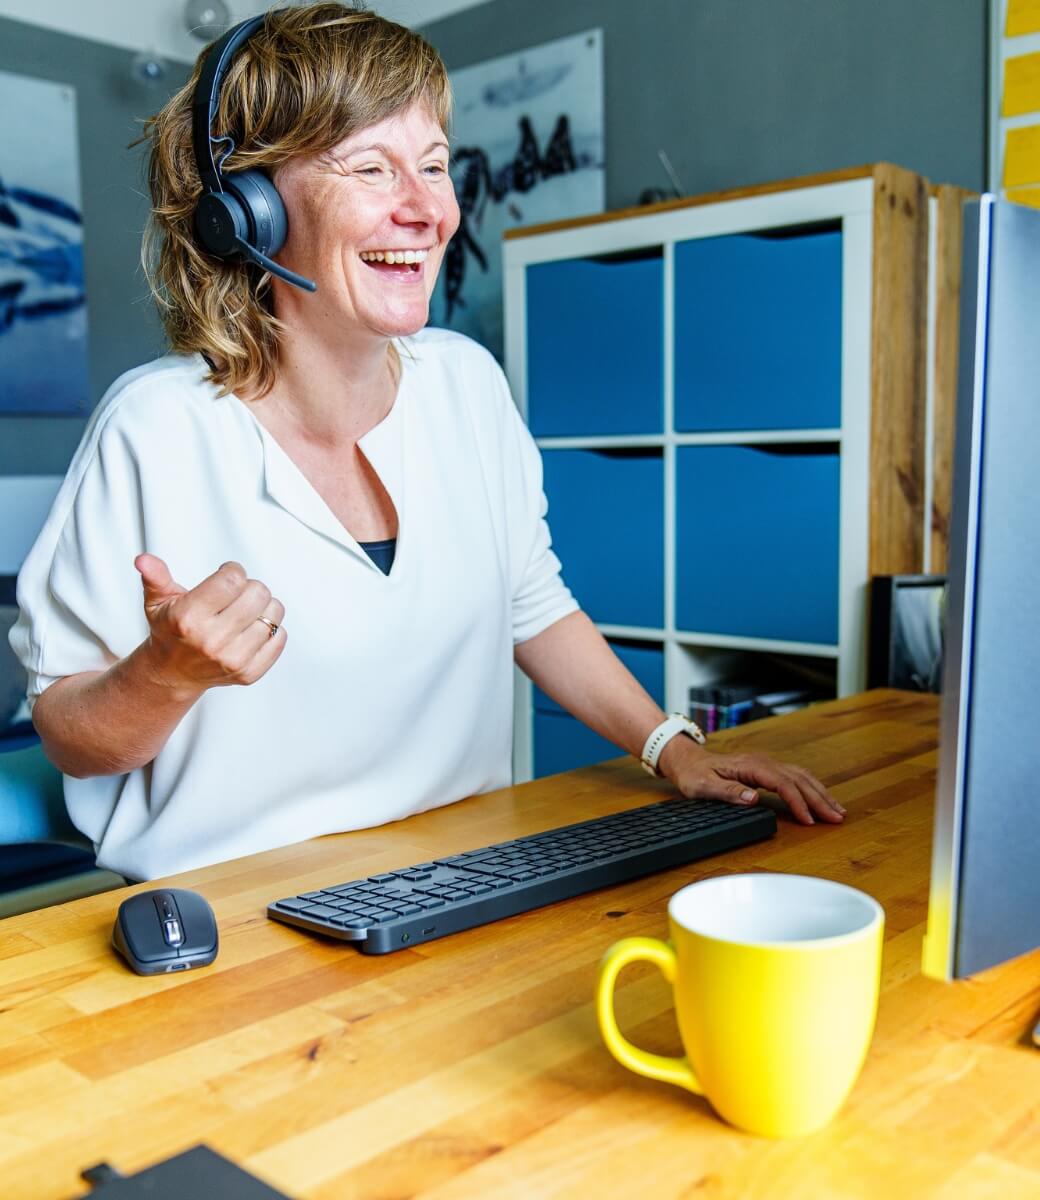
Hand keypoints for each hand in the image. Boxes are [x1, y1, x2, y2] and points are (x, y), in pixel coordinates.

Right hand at [134, 554, 285, 696]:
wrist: (173, 672)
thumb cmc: (170, 629)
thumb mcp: (158, 601)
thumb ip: (154, 576)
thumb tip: (143, 560)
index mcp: (188, 618)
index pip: (233, 579)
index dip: (232, 571)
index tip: (226, 576)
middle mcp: (211, 641)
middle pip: (258, 594)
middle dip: (250, 587)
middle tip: (236, 595)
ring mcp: (232, 660)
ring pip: (273, 614)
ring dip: (264, 607)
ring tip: (245, 611)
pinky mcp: (248, 673)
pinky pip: (280, 638)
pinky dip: (272, 629)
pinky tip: (251, 629)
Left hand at [657, 735, 845, 825]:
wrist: (689, 761)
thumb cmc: (695, 774)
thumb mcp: (704, 785)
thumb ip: (728, 791)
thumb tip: (753, 797)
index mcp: (751, 766)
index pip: (783, 784)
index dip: (797, 802)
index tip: (809, 820)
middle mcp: (763, 762)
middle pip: (798, 780)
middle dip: (819, 799)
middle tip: (837, 818)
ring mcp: (767, 764)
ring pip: (801, 777)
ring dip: (820, 793)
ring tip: (837, 811)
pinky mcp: (768, 770)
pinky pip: (796, 778)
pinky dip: (812, 788)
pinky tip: (821, 799)